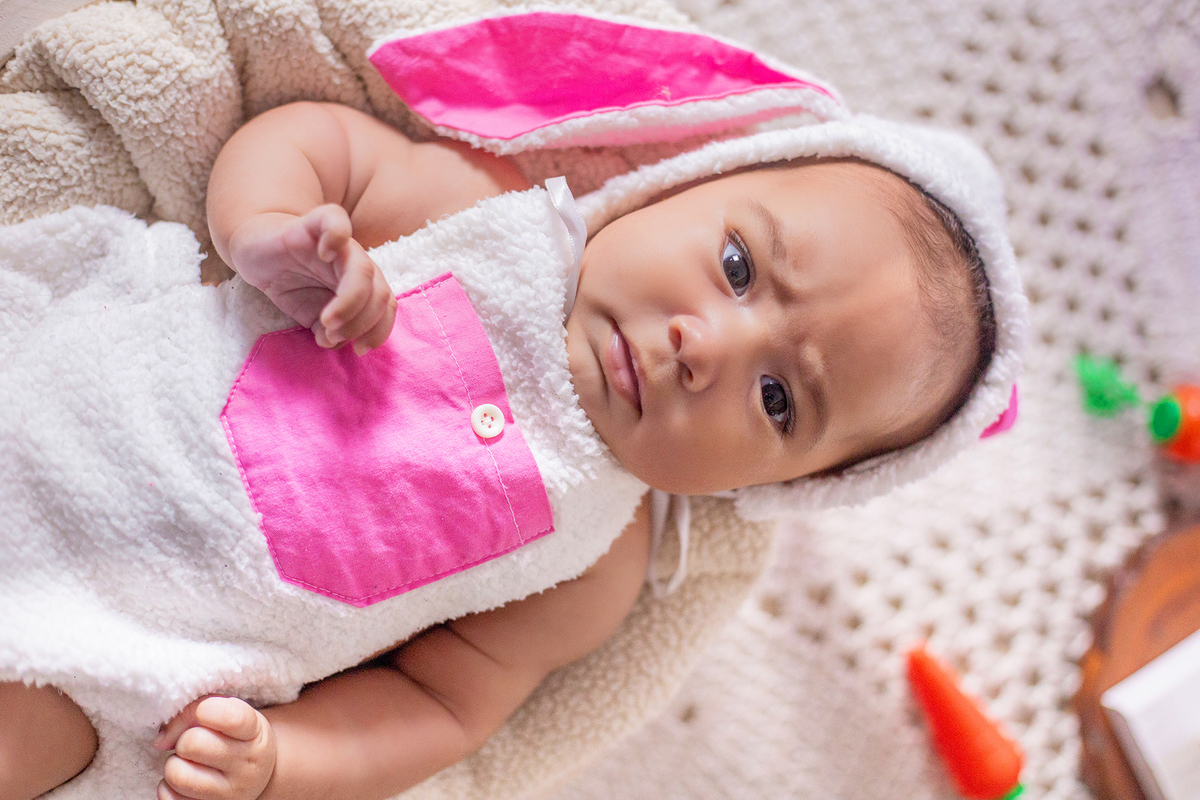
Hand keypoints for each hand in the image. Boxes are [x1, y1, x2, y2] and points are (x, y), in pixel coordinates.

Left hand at [154, 696, 276, 799]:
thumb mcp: (230, 713)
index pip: (230, 717)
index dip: (204, 710)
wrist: (255, 773)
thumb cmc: (235, 736)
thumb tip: (160, 742)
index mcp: (255, 733)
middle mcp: (247, 766)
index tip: (202, 714)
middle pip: (193, 744)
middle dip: (184, 739)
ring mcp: (229, 793)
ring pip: (177, 774)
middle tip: (192, 742)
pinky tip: (185, 779)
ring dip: (174, 764)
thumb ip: (195, 712)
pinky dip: (168, 788)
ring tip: (187, 762)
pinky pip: (169, 798)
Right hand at [227, 204, 397, 354]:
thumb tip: (334, 341)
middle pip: (380, 292)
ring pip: (364, 270)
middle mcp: (356, 263)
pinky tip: (324, 253)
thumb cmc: (291, 284)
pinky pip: (336, 220)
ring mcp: (338, 243)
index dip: (379, 331)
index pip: (386, 306)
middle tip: (333, 334)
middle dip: (361, 322)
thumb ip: (328, 331)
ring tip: (326, 320)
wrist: (257, 253)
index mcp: (363, 285)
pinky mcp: (314, 223)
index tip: (358, 349)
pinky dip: (337, 236)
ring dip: (350, 302)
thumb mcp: (312, 316)